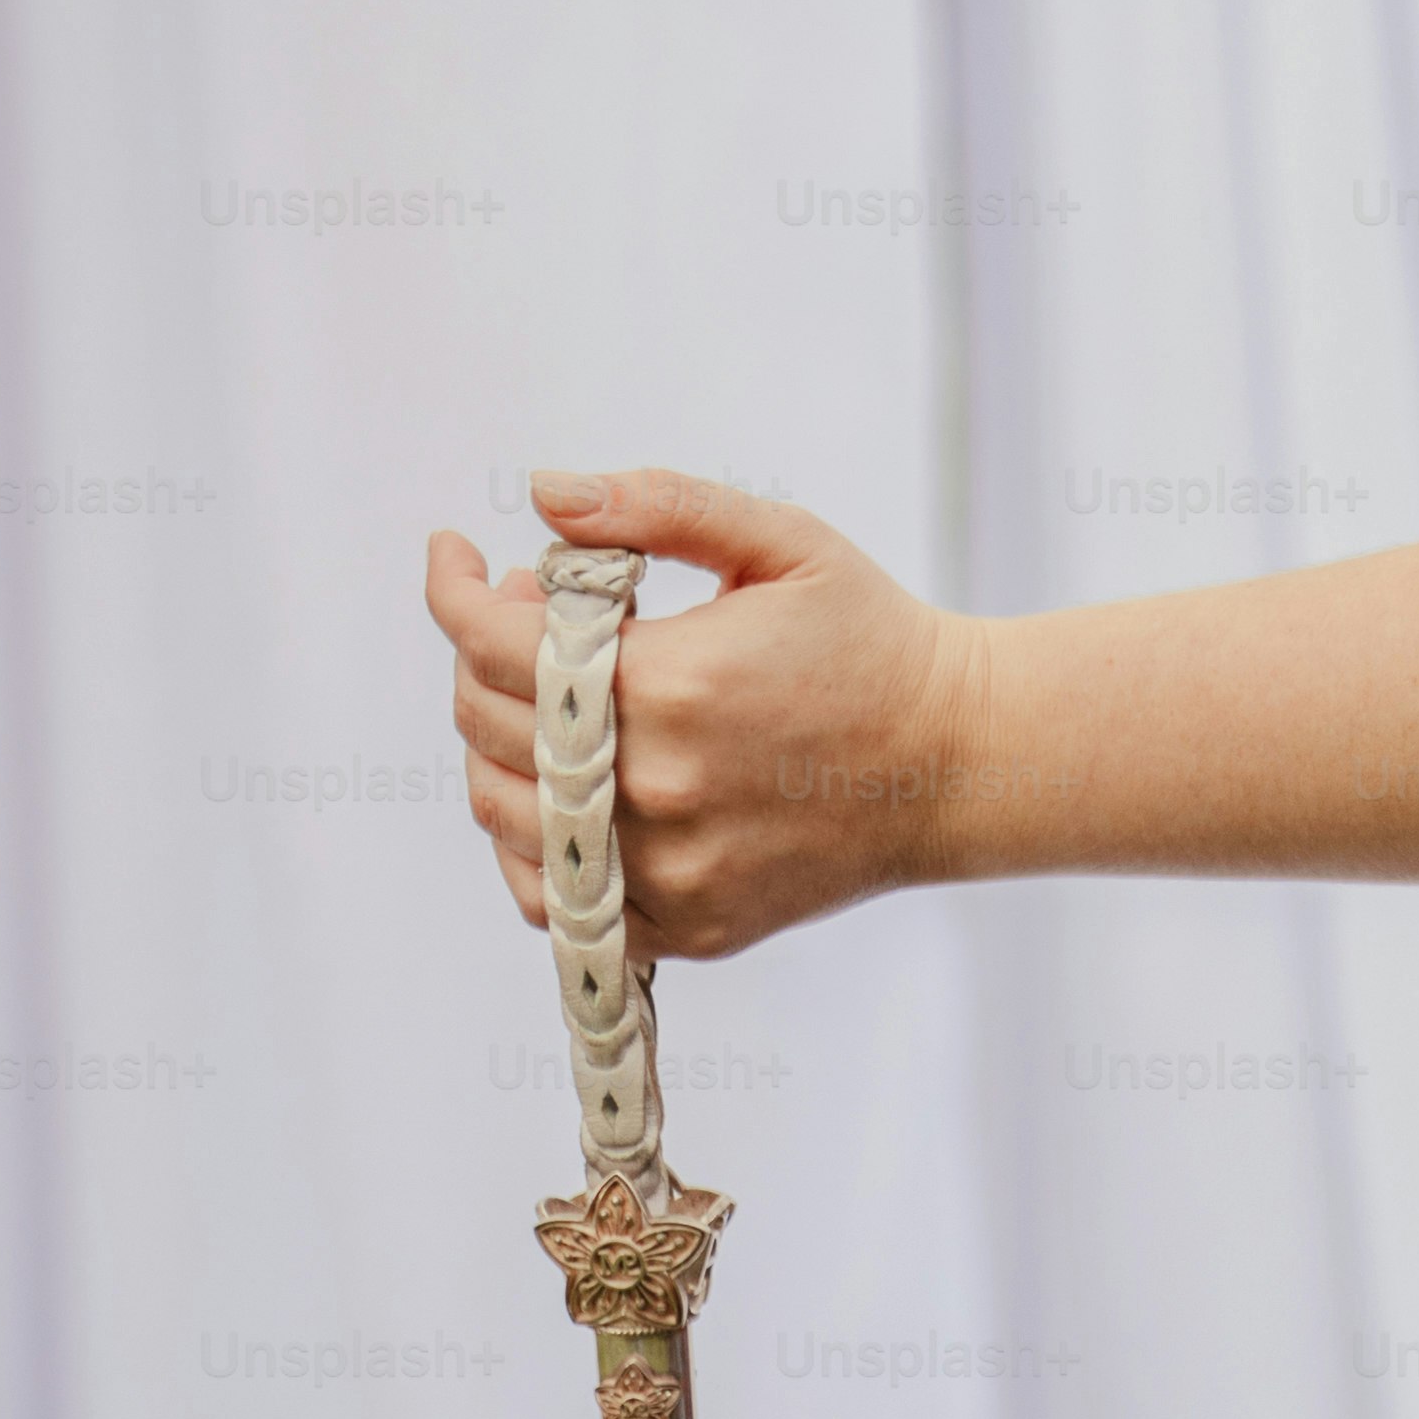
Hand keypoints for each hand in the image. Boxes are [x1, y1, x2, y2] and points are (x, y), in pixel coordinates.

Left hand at [425, 472, 980, 959]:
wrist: (963, 762)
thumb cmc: (874, 642)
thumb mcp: (783, 543)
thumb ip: (656, 507)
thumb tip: (543, 495)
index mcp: (670, 685)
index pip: (493, 644)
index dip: (455, 589)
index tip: (456, 553)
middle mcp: (656, 788)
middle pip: (487, 723)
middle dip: (483, 654)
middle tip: (530, 614)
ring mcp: (670, 870)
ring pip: (505, 812)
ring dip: (498, 745)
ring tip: (548, 699)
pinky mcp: (689, 924)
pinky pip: (556, 898)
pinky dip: (534, 842)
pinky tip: (564, 791)